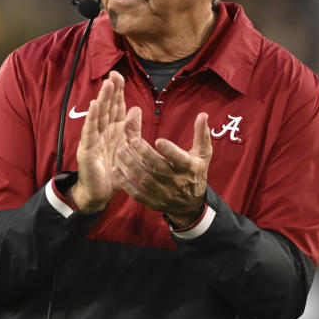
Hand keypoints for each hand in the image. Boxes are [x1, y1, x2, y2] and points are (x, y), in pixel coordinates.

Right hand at [69, 71, 127, 212]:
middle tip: (114, 74)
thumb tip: (136, 109)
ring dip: (102, 99)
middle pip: (107, 107)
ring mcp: (93, 139)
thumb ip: (132, 129)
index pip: (116, 107)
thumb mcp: (127, 147)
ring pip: (99, 116)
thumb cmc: (114, 171)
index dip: (118, 92)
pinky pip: (90, 132)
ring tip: (106, 84)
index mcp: (114, 130)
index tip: (119, 76)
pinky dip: (92, 118)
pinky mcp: (86, 150)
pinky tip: (95, 106)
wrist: (101, 193)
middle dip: (110, 91)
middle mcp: (102, 131)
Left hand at [114, 110, 212, 226]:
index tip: (159, 140)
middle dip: (145, 154)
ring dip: (132, 165)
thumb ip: (201, 134)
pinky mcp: (152, 202)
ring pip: (145, 179)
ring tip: (121, 151)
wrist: (191, 204)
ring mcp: (163, 193)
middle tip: (132, 141)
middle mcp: (176, 181)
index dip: (170, 151)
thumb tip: (203, 114)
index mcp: (189, 168)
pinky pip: (137, 193)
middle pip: (159, 168)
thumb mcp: (203, 154)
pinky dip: (126, 183)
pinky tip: (116, 170)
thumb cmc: (195, 172)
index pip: (179, 159)